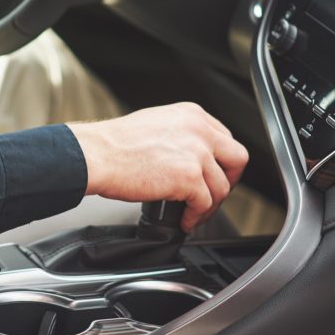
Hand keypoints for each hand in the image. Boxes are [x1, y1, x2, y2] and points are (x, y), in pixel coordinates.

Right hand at [67, 102, 248, 231]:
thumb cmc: (115, 145)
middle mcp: (199, 130)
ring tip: (193, 213)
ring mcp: (196, 153)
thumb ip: (181, 135)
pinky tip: (183, 220)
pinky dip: (196, 217)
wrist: (97, 155)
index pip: (226, 138)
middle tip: (214, 195)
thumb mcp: (157, 124)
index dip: (222, 162)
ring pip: (222, 187)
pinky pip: (205, 204)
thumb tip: (191, 156)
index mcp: (192, 115)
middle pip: (237, 159)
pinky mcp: (189, 177)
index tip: (214, 175)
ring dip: (209, 205)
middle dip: (229, 181)